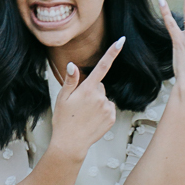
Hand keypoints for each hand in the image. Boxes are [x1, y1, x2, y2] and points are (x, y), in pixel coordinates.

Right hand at [50, 38, 124, 159]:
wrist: (70, 143)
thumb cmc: (63, 120)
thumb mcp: (62, 98)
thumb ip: (70, 81)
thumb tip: (72, 65)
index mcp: (87, 89)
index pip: (102, 66)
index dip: (112, 52)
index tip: (121, 41)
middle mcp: (100, 97)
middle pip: (99, 86)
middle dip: (91, 91)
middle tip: (79, 104)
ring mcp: (107, 107)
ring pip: (103, 98)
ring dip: (96, 102)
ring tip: (85, 114)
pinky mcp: (112, 117)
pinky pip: (108, 108)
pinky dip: (102, 112)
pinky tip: (92, 120)